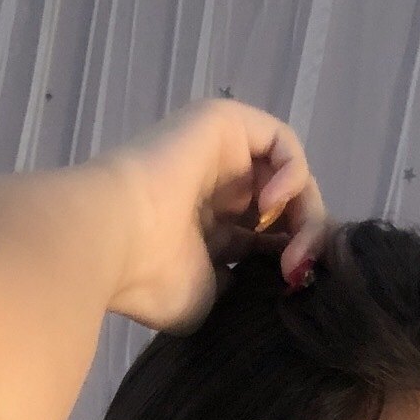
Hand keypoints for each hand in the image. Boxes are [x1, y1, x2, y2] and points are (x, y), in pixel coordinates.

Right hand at [93, 98, 329, 333]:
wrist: (115, 240)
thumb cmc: (154, 279)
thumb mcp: (210, 298)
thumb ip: (242, 284)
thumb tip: (266, 274)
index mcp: (211, 231)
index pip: (270, 238)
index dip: (292, 258)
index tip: (294, 287)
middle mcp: (218, 189)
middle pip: (286, 207)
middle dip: (304, 240)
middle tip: (297, 272)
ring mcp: (222, 153)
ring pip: (289, 176)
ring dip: (304, 214)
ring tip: (291, 248)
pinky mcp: (224, 122)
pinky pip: (281, 142)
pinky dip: (292, 173)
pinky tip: (274, 205)